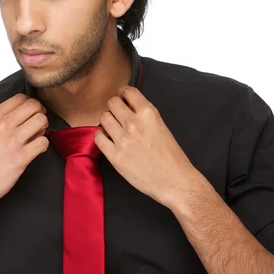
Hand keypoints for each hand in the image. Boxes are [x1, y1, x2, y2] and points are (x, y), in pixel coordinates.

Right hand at [0, 93, 49, 214]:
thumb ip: (2, 119)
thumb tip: (26, 112)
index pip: (21, 97)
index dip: (30, 105)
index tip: (30, 116)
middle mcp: (2, 125)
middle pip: (34, 106)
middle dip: (40, 114)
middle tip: (36, 126)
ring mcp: (12, 141)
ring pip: (41, 121)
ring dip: (43, 129)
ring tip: (35, 138)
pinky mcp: (21, 157)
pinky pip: (43, 142)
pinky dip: (43, 145)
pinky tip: (35, 151)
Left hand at [94, 85, 204, 208]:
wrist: (174, 181)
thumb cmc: (172, 156)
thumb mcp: (161, 126)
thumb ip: (144, 116)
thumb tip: (129, 108)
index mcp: (148, 114)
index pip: (128, 91)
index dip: (123, 93)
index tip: (122, 98)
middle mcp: (134, 123)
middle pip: (112, 102)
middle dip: (114, 106)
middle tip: (117, 115)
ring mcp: (123, 140)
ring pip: (104, 117)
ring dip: (107, 121)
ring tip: (113, 128)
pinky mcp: (115, 156)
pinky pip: (98, 137)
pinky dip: (101, 136)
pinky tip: (108, 140)